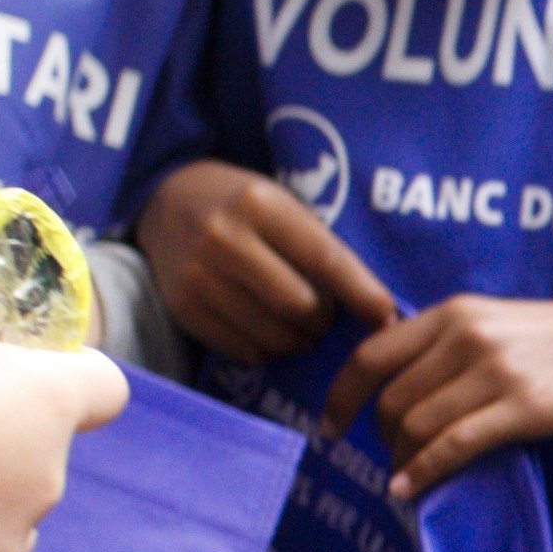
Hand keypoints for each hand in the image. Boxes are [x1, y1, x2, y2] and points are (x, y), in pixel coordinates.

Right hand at [139, 157, 397, 363]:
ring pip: (272, 334)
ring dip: (298, 340)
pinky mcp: (183, 308)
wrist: (166, 202)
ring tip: (300, 327)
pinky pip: (243, 350)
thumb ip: (320, 247)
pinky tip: (267, 331)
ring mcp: (198, 276)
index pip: (325, 258)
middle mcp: (224, 237)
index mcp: (260, 204)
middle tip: (326, 318)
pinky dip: (266, 349)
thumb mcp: (282, 205)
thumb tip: (376, 309)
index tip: (385, 316)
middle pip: (299, 305)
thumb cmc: (244, 205)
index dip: (361, 293)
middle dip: (324, 321)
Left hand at [328, 295, 552, 497]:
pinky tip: (409, 488)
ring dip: (402, 458)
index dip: (342, 395)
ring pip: (418, 424)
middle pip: (393, 399)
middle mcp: (465, 338)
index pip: (373, 355)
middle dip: (380, 435)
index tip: (330, 425)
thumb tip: (380, 382)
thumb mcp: (482, 322)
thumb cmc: (537, 342)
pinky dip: (422, 471)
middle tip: (389, 452)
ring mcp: (493, 373)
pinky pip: (453, 445)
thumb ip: (434, 343)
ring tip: (406, 471)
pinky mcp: (519, 408)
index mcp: (450, 314)